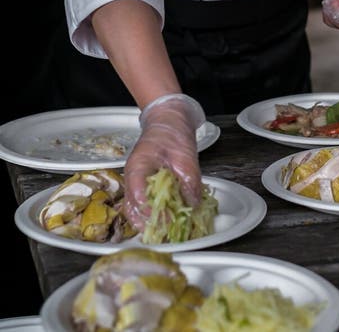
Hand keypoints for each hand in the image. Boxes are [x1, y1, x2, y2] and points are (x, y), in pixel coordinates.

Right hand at [123, 93, 204, 231]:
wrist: (168, 119)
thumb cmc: (172, 132)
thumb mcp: (185, 154)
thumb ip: (189, 179)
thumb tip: (194, 204)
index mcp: (139, 166)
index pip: (136, 193)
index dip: (148, 210)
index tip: (164, 219)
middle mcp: (133, 176)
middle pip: (131, 207)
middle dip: (147, 223)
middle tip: (165, 233)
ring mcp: (135, 181)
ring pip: (133, 209)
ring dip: (147, 222)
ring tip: (165, 233)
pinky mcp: (142, 184)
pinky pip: (141, 204)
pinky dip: (151, 215)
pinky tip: (166, 221)